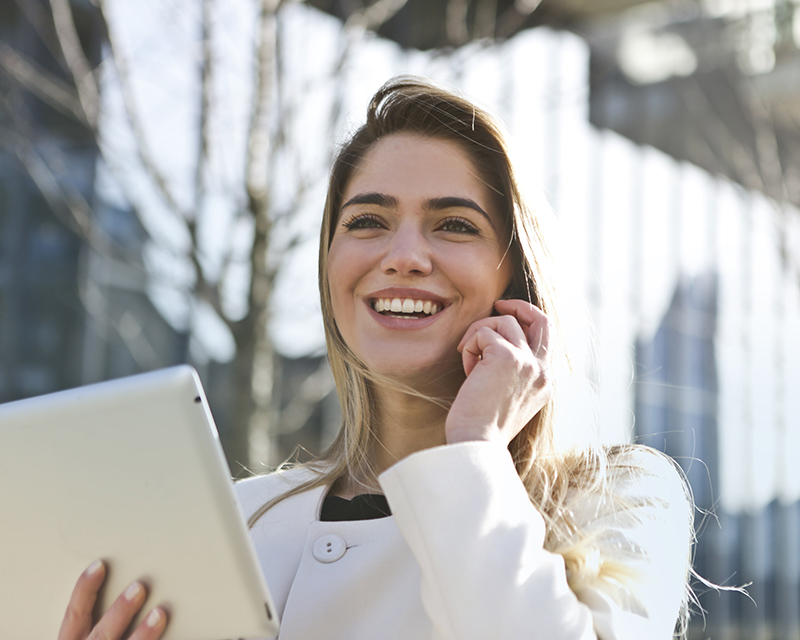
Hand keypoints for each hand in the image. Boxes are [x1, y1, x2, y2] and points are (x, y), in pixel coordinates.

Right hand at [58, 560, 166, 639]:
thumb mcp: (83, 639)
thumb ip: (94, 624)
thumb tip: (128, 590)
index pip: (75, 615)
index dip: (85, 589)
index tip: (100, 566)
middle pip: (102, 633)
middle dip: (120, 611)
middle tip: (139, 587)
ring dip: (143, 633)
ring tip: (160, 613)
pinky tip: (172, 638)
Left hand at [446, 299, 551, 445]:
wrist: (477, 443)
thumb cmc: (482, 425)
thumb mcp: (508, 396)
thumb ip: (513, 370)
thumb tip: (496, 341)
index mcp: (546, 382)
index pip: (546, 336)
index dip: (526, 319)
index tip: (505, 316)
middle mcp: (543, 370)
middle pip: (540, 318)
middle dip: (517, 306)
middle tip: (497, 305)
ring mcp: (528, 362)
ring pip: (503, 322)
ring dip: (479, 334)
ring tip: (469, 360)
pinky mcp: (507, 356)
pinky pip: (483, 333)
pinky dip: (469, 347)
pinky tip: (467, 371)